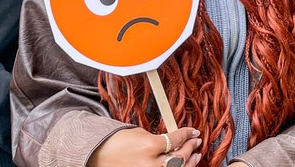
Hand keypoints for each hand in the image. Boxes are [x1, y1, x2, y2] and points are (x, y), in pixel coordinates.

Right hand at [87, 126, 201, 166]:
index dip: (186, 134)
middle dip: (190, 148)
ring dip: (189, 162)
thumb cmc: (115, 141)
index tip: (192, 131)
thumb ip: (158, 139)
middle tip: (196, 141)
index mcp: (150, 146)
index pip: (175, 140)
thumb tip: (174, 142)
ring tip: (196, 154)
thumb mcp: (139, 133)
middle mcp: (152, 164)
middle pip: (180, 157)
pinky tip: (184, 165)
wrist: (98, 154)